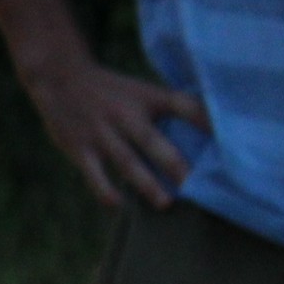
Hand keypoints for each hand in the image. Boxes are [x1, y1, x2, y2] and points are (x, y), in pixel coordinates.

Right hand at [25, 55, 206, 207]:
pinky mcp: (78, 147)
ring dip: (145, 183)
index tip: (226, 138)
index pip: (182, 104)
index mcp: (146, 97)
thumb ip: (169, 109)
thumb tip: (211, 131)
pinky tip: (117, 206)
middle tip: (194, 184)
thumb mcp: (141, 90)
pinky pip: (93, 173)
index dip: (204, 119)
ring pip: (125, 161)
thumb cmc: (111, 90)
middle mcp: (124, 114)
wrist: (58, 77)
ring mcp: (100, 132)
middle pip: (152, 140)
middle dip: (173, 163)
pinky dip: (104, 190)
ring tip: (165, 203)